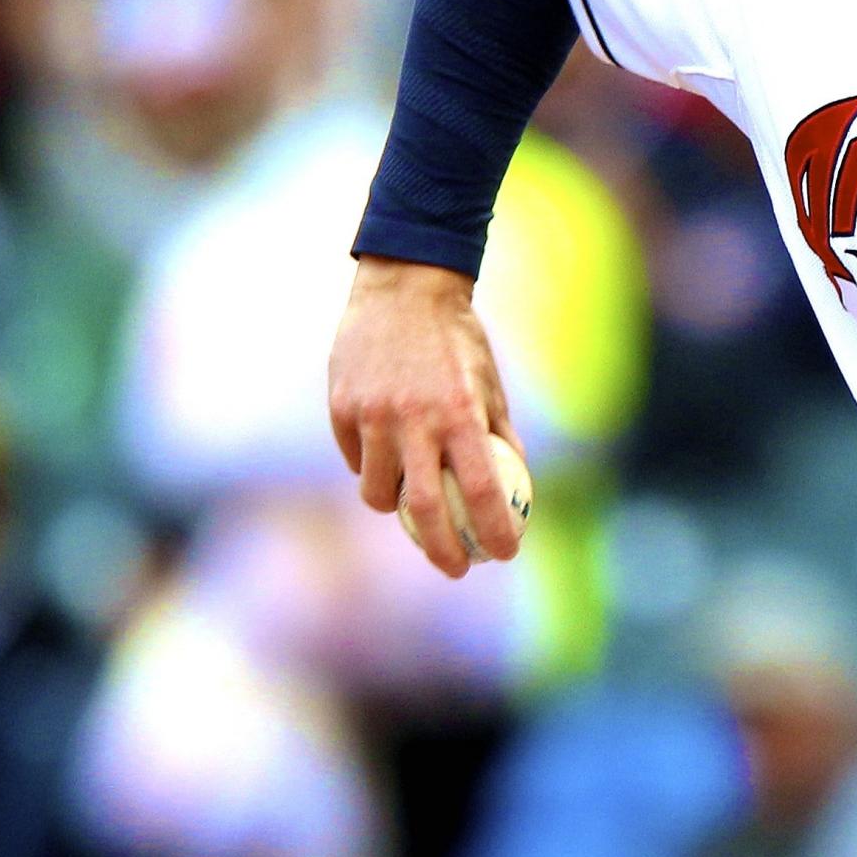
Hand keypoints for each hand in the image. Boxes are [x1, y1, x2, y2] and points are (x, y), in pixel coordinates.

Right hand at [326, 256, 524, 576]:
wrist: (403, 289)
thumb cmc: (457, 341)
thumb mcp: (491, 385)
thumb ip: (500, 437)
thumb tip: (515, 488)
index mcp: (460, 415)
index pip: (481, 493)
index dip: (495, 533)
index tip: (503, 555)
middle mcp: (414, 420)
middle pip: (424, 511)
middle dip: (443, 551)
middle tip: (457, 567)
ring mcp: (371, 416)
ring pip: (377, 492)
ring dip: (397, 509)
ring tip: (414, 506)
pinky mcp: (341, 409)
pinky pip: (355, 460)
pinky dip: (371, 468)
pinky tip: (385, 457)